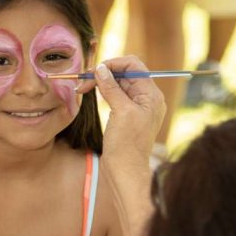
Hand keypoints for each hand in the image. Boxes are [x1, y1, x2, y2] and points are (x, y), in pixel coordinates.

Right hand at [77, 55, 165, 170]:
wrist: (125, 171)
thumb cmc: (126, 145)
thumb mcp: (120, 112)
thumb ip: (112, 87)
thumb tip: (101, 69)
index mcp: (151, 95)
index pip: (134, 65)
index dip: (113, 64)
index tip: (94, 71)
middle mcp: (147, 99)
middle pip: (125, 74)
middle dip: (104, 74)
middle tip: (83, 82)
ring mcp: (138, 109)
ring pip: (119, 85)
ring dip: (102, 84)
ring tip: (83, 89)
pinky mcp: (128, 117)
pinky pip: (117, 98)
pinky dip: (104, 94)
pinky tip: (92, 96)